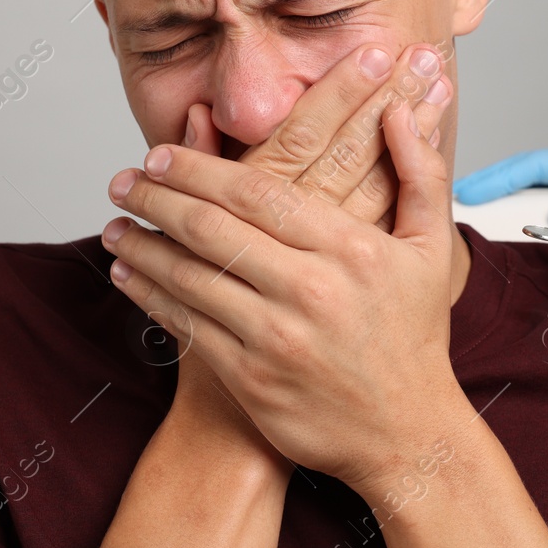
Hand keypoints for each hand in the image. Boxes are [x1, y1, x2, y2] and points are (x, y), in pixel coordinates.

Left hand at [105, 43, 465, 497]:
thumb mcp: (432, 248)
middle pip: (213, 229)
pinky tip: (128, 277)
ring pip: (191, 278)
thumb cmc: (414, 336)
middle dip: (157, 199)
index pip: (257, 193)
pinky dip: (151, 298)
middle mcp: (311, 289)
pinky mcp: (252, 380)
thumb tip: (400, 112)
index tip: (161, 153)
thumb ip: (420, 172)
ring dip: (142, 248)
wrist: (407, 435)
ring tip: (114, 227)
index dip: (198, 169)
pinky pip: (189, 328)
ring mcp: (277, 337)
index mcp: (350, 247)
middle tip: (122, 181)